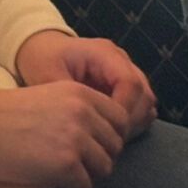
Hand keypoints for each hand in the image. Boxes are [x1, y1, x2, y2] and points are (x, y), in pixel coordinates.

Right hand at [0, 81, 129, 187]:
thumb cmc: (5, 113)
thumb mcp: (49, 96)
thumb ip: (78, 110)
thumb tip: (103, 139)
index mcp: (80, 92)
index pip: (120, 119)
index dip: (108, 135)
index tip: (90, 143)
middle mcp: (83, 113)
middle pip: (116, 146)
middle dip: (98, 156)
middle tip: (72, 160)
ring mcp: (76, 138)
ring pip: (105, 168)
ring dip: (86, 173)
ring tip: (61, 170)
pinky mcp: (66, 163)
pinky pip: (85, 186)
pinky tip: (51, 179)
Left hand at [15, 30, 155, 138]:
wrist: (42, 48)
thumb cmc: (42, 59)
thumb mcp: (47, 75)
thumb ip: (68, 97)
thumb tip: (85, 123)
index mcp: (104, 53)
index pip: (130, 83)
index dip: (124, 110)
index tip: (108, 130)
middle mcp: (120, 60)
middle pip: (144, 94)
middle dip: (130, 120)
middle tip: (109, 139)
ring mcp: (125, 72)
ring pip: (146, 102)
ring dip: (133, 122)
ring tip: (110, 137)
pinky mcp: (124, 84)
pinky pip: (139, 105)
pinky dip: (131, 121)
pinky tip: (112, 132)